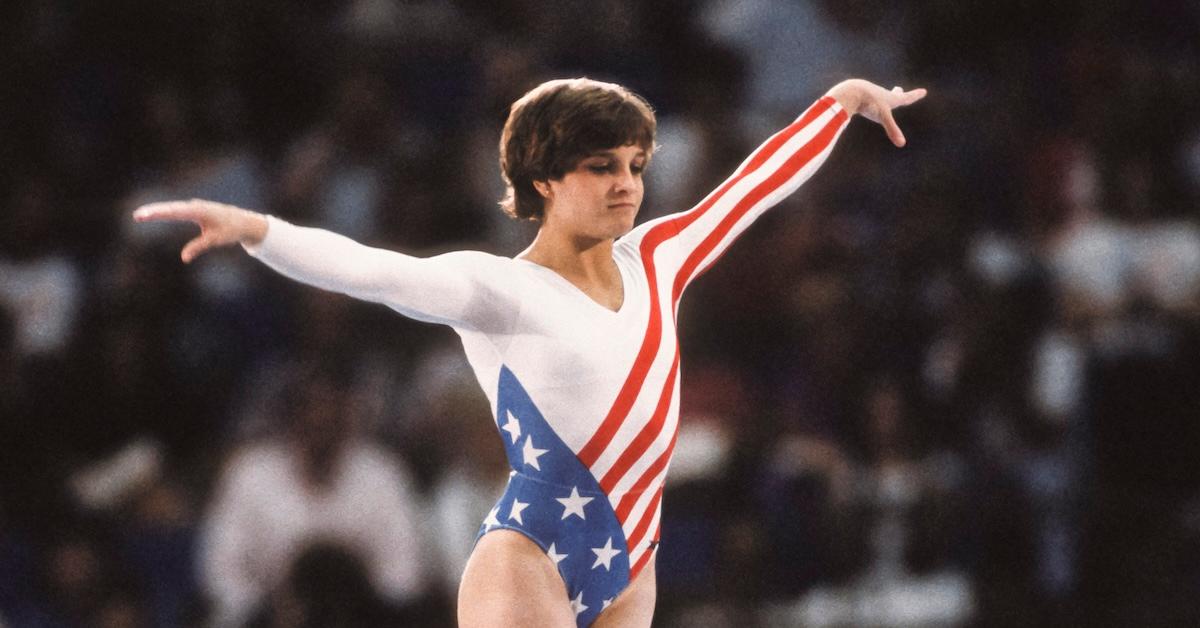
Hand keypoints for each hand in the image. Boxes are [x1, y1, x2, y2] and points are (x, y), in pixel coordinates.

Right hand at [132, 199, 267, 262]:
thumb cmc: (230, 230)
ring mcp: (194, 207)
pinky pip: (178, 210)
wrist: (244, 222)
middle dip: (154, 211)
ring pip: (173, 208)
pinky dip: (165, 212)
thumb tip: (184, 258)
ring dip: (157, 211)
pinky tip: (154, 214)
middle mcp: (195, 206)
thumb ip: (199, 247)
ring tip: (141, 215)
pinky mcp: (195, 210)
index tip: (144, 215)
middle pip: (170, 208)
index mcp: (199, 211)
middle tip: (136, 215)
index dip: (159, 214)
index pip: (175, 212)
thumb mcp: (215, 239)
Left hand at [826, 79, 926, 146]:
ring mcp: (871, 94)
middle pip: (892, 95)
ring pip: (877, 96)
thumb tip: (902, 144)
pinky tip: (860, 103)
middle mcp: (882, 95)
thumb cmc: (870, 103)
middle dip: (898, 94)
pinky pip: (864, 99)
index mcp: (891, 98)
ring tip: (878, 100)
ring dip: (879, 97)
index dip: (915, 95)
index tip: (923, 91)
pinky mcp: (859, 96)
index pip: (906, 98)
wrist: (851, 91)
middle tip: (899, 89)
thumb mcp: (882, 117)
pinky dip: (865, 101)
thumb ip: (892, 130)